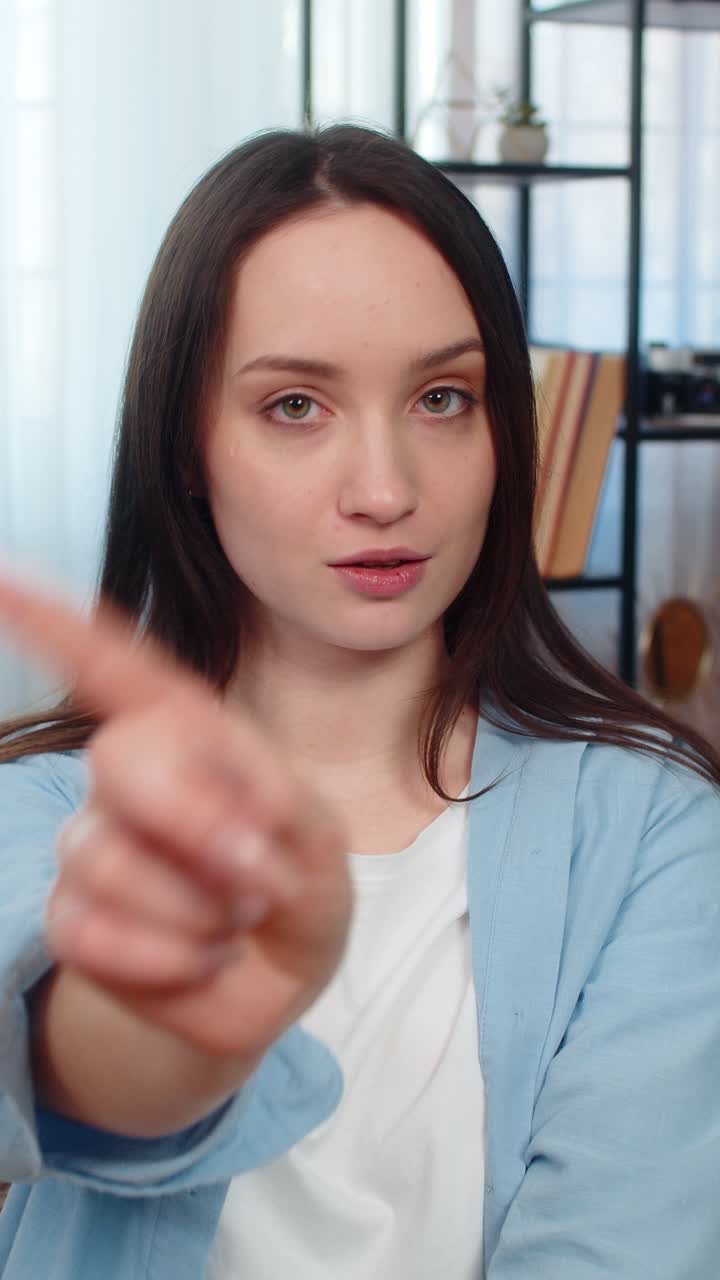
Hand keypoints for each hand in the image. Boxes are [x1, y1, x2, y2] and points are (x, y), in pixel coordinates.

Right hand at [0, 570, 351, 1059]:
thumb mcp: (319, 836)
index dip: (58, 625)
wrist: (276, 976)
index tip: (2, 579)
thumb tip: (234, 828)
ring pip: (112, 863)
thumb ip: (283, 810)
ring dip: (201, 910)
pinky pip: (96, 935)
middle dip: (197, 822)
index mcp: (191, 733)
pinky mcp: (74, 918)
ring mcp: (94, 845)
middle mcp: (131, 777)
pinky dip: (170, 963)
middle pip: (121, 759)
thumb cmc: (295, 882)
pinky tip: (203, 957)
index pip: (118, 668)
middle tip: (260, 875)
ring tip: (237, 919)